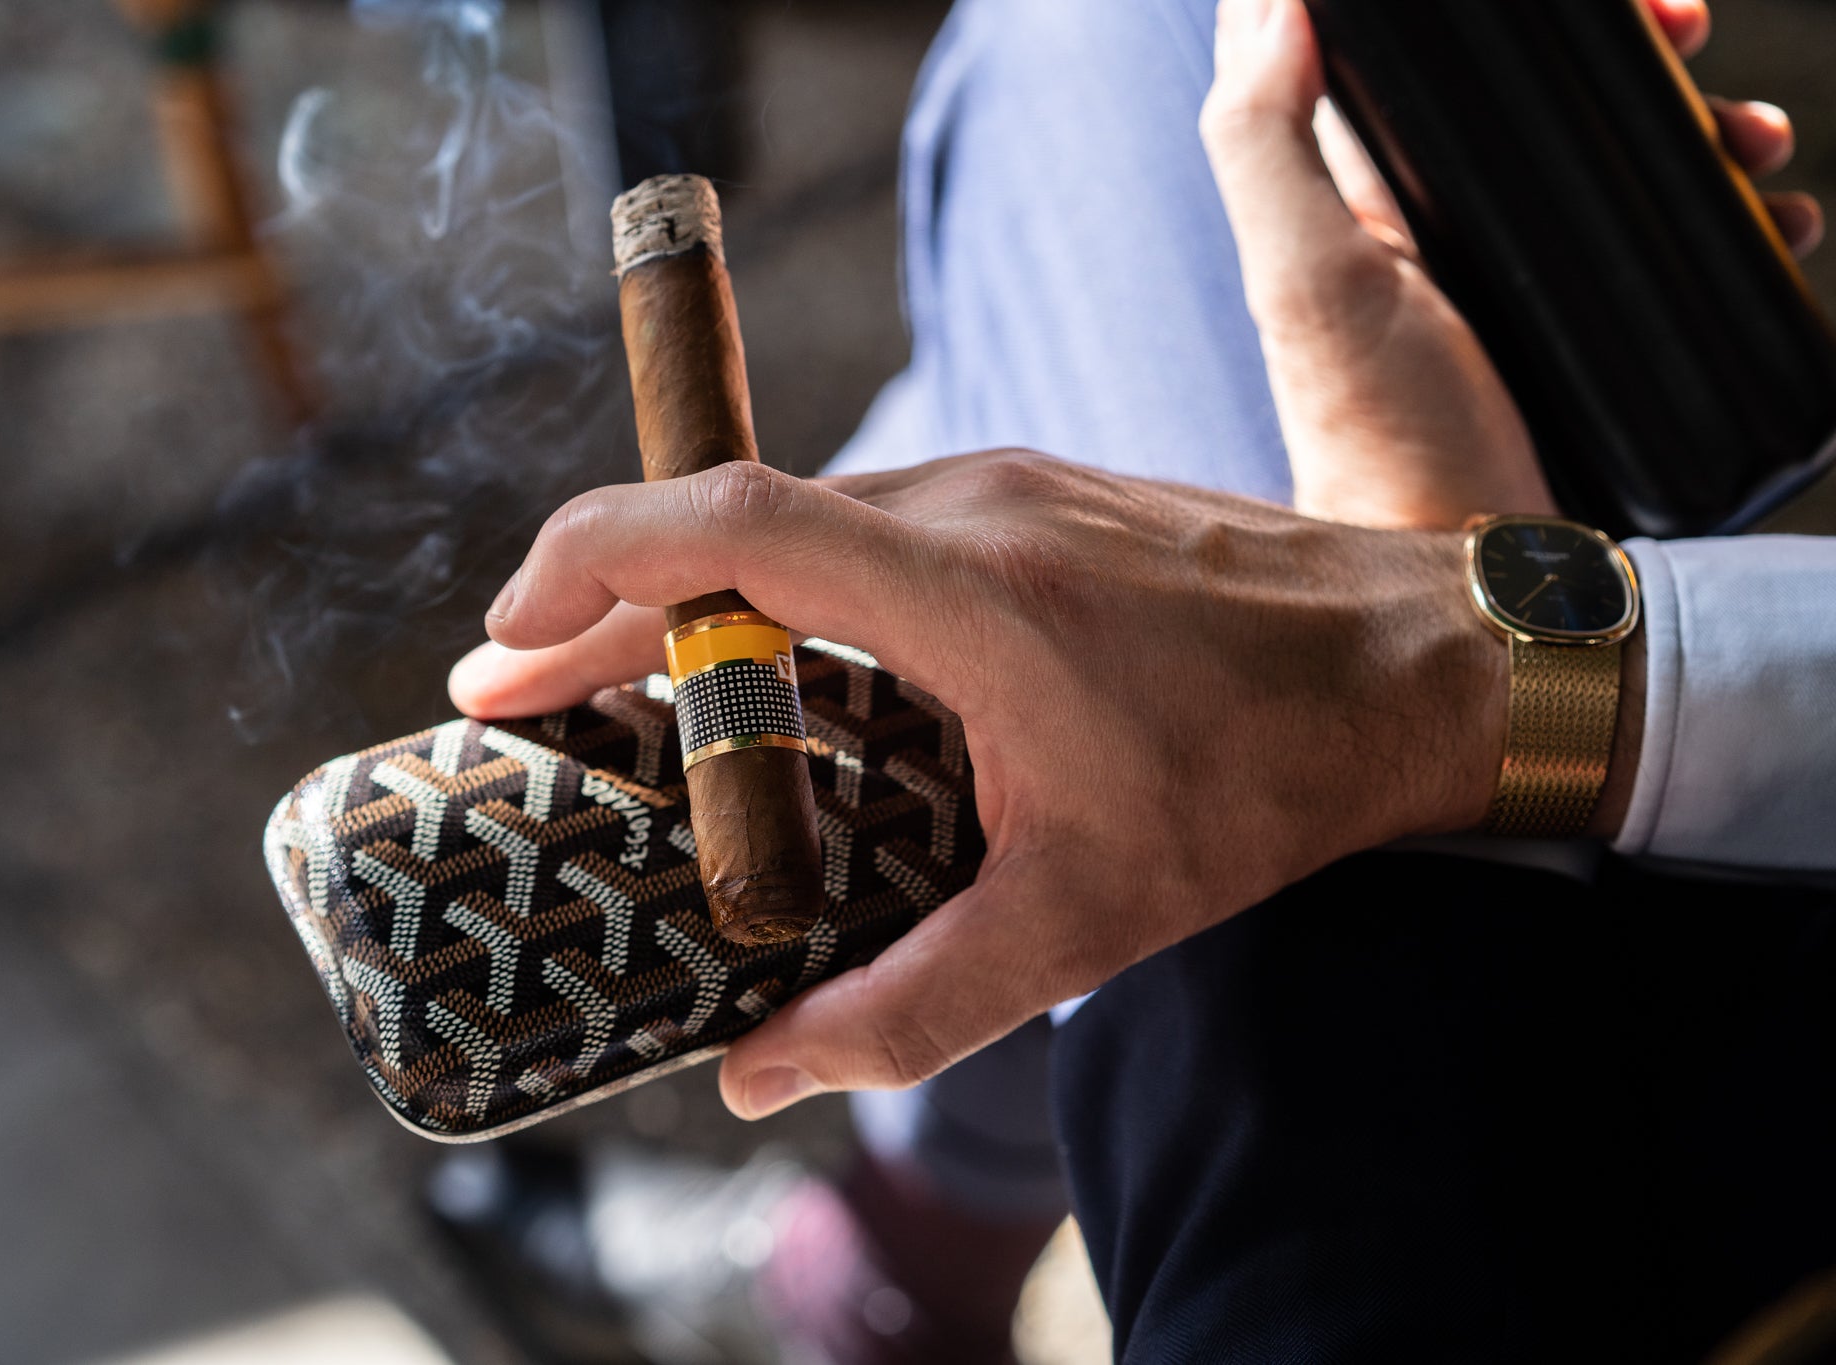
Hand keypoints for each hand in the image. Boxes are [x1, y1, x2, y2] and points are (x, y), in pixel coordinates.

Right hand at [457, 455, 1508, 1116]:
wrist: (1432, 663)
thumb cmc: (1267, 778)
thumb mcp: (1085, 919)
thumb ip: (912, 1006)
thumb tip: (762, 1072)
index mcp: (964, 589)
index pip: (724, 525)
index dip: (589, 563)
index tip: (502, 638)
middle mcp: (969, 508)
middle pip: (731, 524)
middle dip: (602, 600)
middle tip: (509, 686)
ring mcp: (1006, 487)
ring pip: (797, 520)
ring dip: (692, 593)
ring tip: (616, 685)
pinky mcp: (1036, 500)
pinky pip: (868, 527)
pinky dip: (782, 584)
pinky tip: (770, 662)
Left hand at [1204, 0, 1822, 531]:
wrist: (1470, 569)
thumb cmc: (1377, 434)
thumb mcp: (1306, 282)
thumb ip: (1264, 142)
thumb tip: (1276, 0)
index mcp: (1354, 190)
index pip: (1395, 47)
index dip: (1467, 2)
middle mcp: (1432, 220)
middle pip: (1523, 91)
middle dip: (1614, 47)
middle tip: (1682, 29)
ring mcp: (1516, 274)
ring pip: (1611, 152)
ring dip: (1687, 117)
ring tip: (1743, 130)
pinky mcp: (1585, 323)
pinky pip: (1668, 236)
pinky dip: (1724, 207)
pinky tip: (1766, 207)